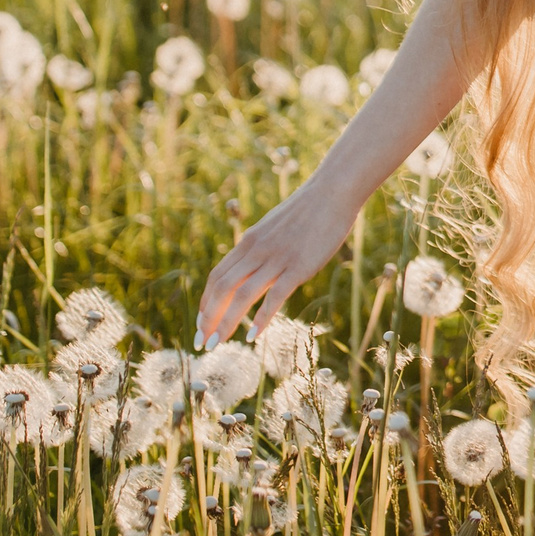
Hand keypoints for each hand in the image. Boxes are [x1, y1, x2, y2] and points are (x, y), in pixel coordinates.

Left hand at [194, 180, 357, 348]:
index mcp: (249, 242)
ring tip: (217, 343)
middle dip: (208, 317)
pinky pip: (274, 295)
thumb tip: (254, 267)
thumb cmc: (308, 211)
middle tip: (203, 342)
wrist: (332, 192)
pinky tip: (252, 336)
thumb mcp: (275, 228)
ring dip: (226, 321)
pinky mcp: (299, 267)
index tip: (202, 323)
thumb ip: (262, 248)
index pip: (217, 277)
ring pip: (242, 294)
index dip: (205, 302)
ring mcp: (277, 259)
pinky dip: (260, 318)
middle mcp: (257, 251)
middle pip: (222, 288)